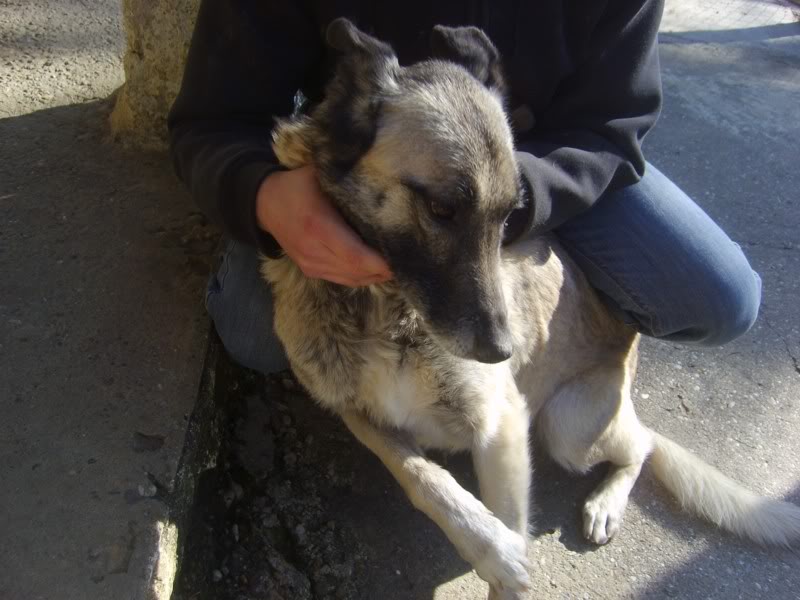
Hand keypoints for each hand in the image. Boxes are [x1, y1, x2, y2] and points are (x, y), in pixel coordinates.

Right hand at [256, 165, 391, 286]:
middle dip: (385, 269)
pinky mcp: (311, 271)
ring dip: (376, 275)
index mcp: (318, 226)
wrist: (265, 203)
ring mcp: (311, 265)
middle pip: (358, 272)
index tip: (404, 255)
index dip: (382, 262)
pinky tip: (378, 268)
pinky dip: (363, 276)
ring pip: (352, 280)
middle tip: (409, 259)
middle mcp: (314, 251)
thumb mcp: (320, 174)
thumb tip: (384, 177)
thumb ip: (349, 179)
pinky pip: (343, 280)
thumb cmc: (298, 185)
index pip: (356, 256)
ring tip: (398, 263)